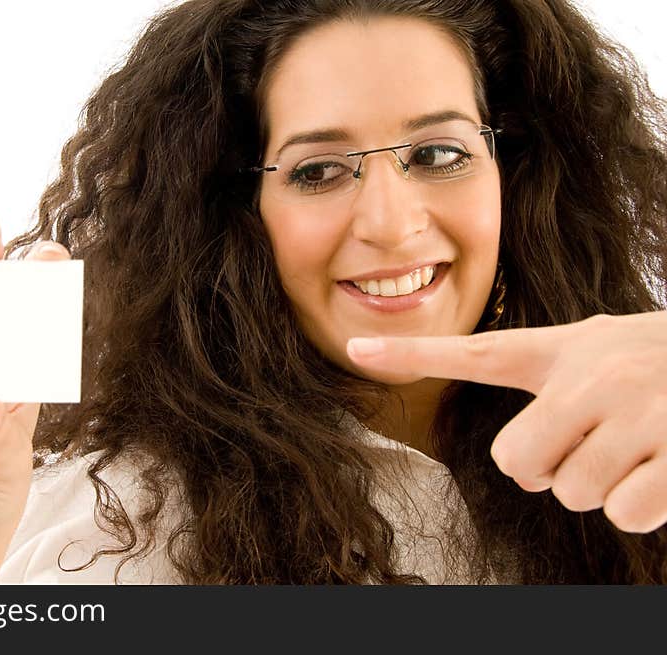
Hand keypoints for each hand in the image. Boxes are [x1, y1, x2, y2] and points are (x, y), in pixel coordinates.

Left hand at [346, 311, 666, 532]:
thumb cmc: (660, 366)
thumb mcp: (602, 353)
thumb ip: (554, 390)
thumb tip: (526, 468)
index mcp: (563, 350)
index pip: (473, 352)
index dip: (409, 352)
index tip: (355, 344)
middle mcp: (591, 373)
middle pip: (517, 460)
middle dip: (547, 471)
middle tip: (586, 448)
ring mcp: (635, 408)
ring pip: (572, 492)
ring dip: (601, 487)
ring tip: (635, 448)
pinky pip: (624, 510)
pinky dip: (641, 506)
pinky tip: (662, 469)